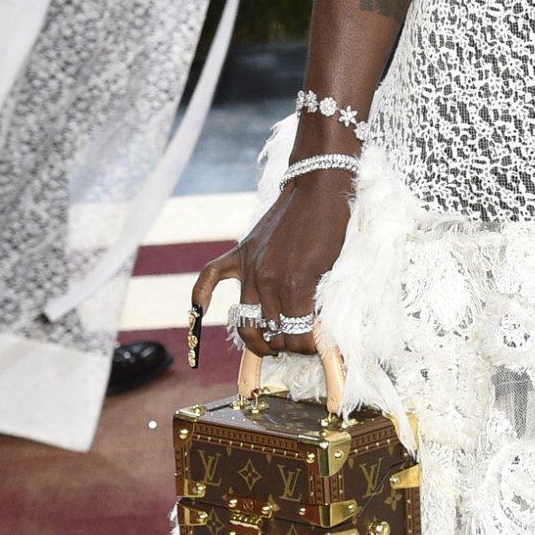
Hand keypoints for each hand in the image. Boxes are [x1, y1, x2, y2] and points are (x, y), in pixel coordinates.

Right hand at [192, 172, 352, 357]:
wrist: (318, 187)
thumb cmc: (333, 226)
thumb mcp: (335, 268)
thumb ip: (320, 299)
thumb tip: (315, 327)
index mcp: (296, 286)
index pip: (297, 335)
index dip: (308, 347)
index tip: (316, 346)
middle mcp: (268, 280)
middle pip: (272, 333)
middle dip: (287, 344)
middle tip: (296, 344)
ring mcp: (250, 267)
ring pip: (245, 319)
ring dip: (259, 338)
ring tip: (270, 344)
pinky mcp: (241, 253)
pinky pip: (209, 278)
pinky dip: (201, 297)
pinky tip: (200, 312)